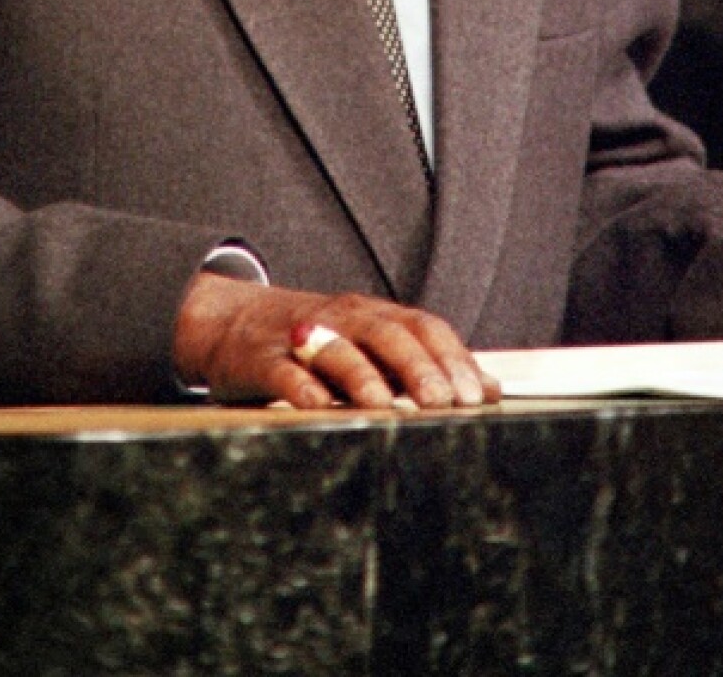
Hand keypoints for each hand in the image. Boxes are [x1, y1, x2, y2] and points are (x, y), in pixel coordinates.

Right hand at [173, 274, 502, 409]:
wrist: (232, 321)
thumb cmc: (317, 341)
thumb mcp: (371, 345)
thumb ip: (426, 363)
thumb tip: (489, 389)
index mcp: (375, 315)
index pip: (423, 326)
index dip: (451, 358)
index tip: (475, 395)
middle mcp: (344, 318)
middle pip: (386, 333)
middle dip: (417, 366)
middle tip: (442, 401)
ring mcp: (303, 336)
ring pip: (337, 348)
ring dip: (362, 375)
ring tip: (382, 405)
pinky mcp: (263, 357)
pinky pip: (284, 370)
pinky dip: (301, 387)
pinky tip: (316, 406)